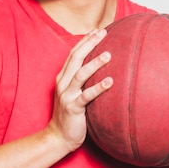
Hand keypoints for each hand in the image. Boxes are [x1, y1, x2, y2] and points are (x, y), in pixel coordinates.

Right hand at [48, 29, 112, 151]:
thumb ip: (83, 81)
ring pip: (80, 74)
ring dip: (94, 63)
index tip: (97, 30)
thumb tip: (101, 70)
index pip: (73, 54)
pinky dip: (98, 88)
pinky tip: (110, 81)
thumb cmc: (71, 115)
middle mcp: (63, 84)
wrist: (58, 137)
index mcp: (62, 78)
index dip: (84, 41)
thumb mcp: (74, 94)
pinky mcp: (73, 108)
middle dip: (89, 44)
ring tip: (108, 54)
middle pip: (75, 58)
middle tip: (104, 33)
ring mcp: (67, 95)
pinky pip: (86, 96)